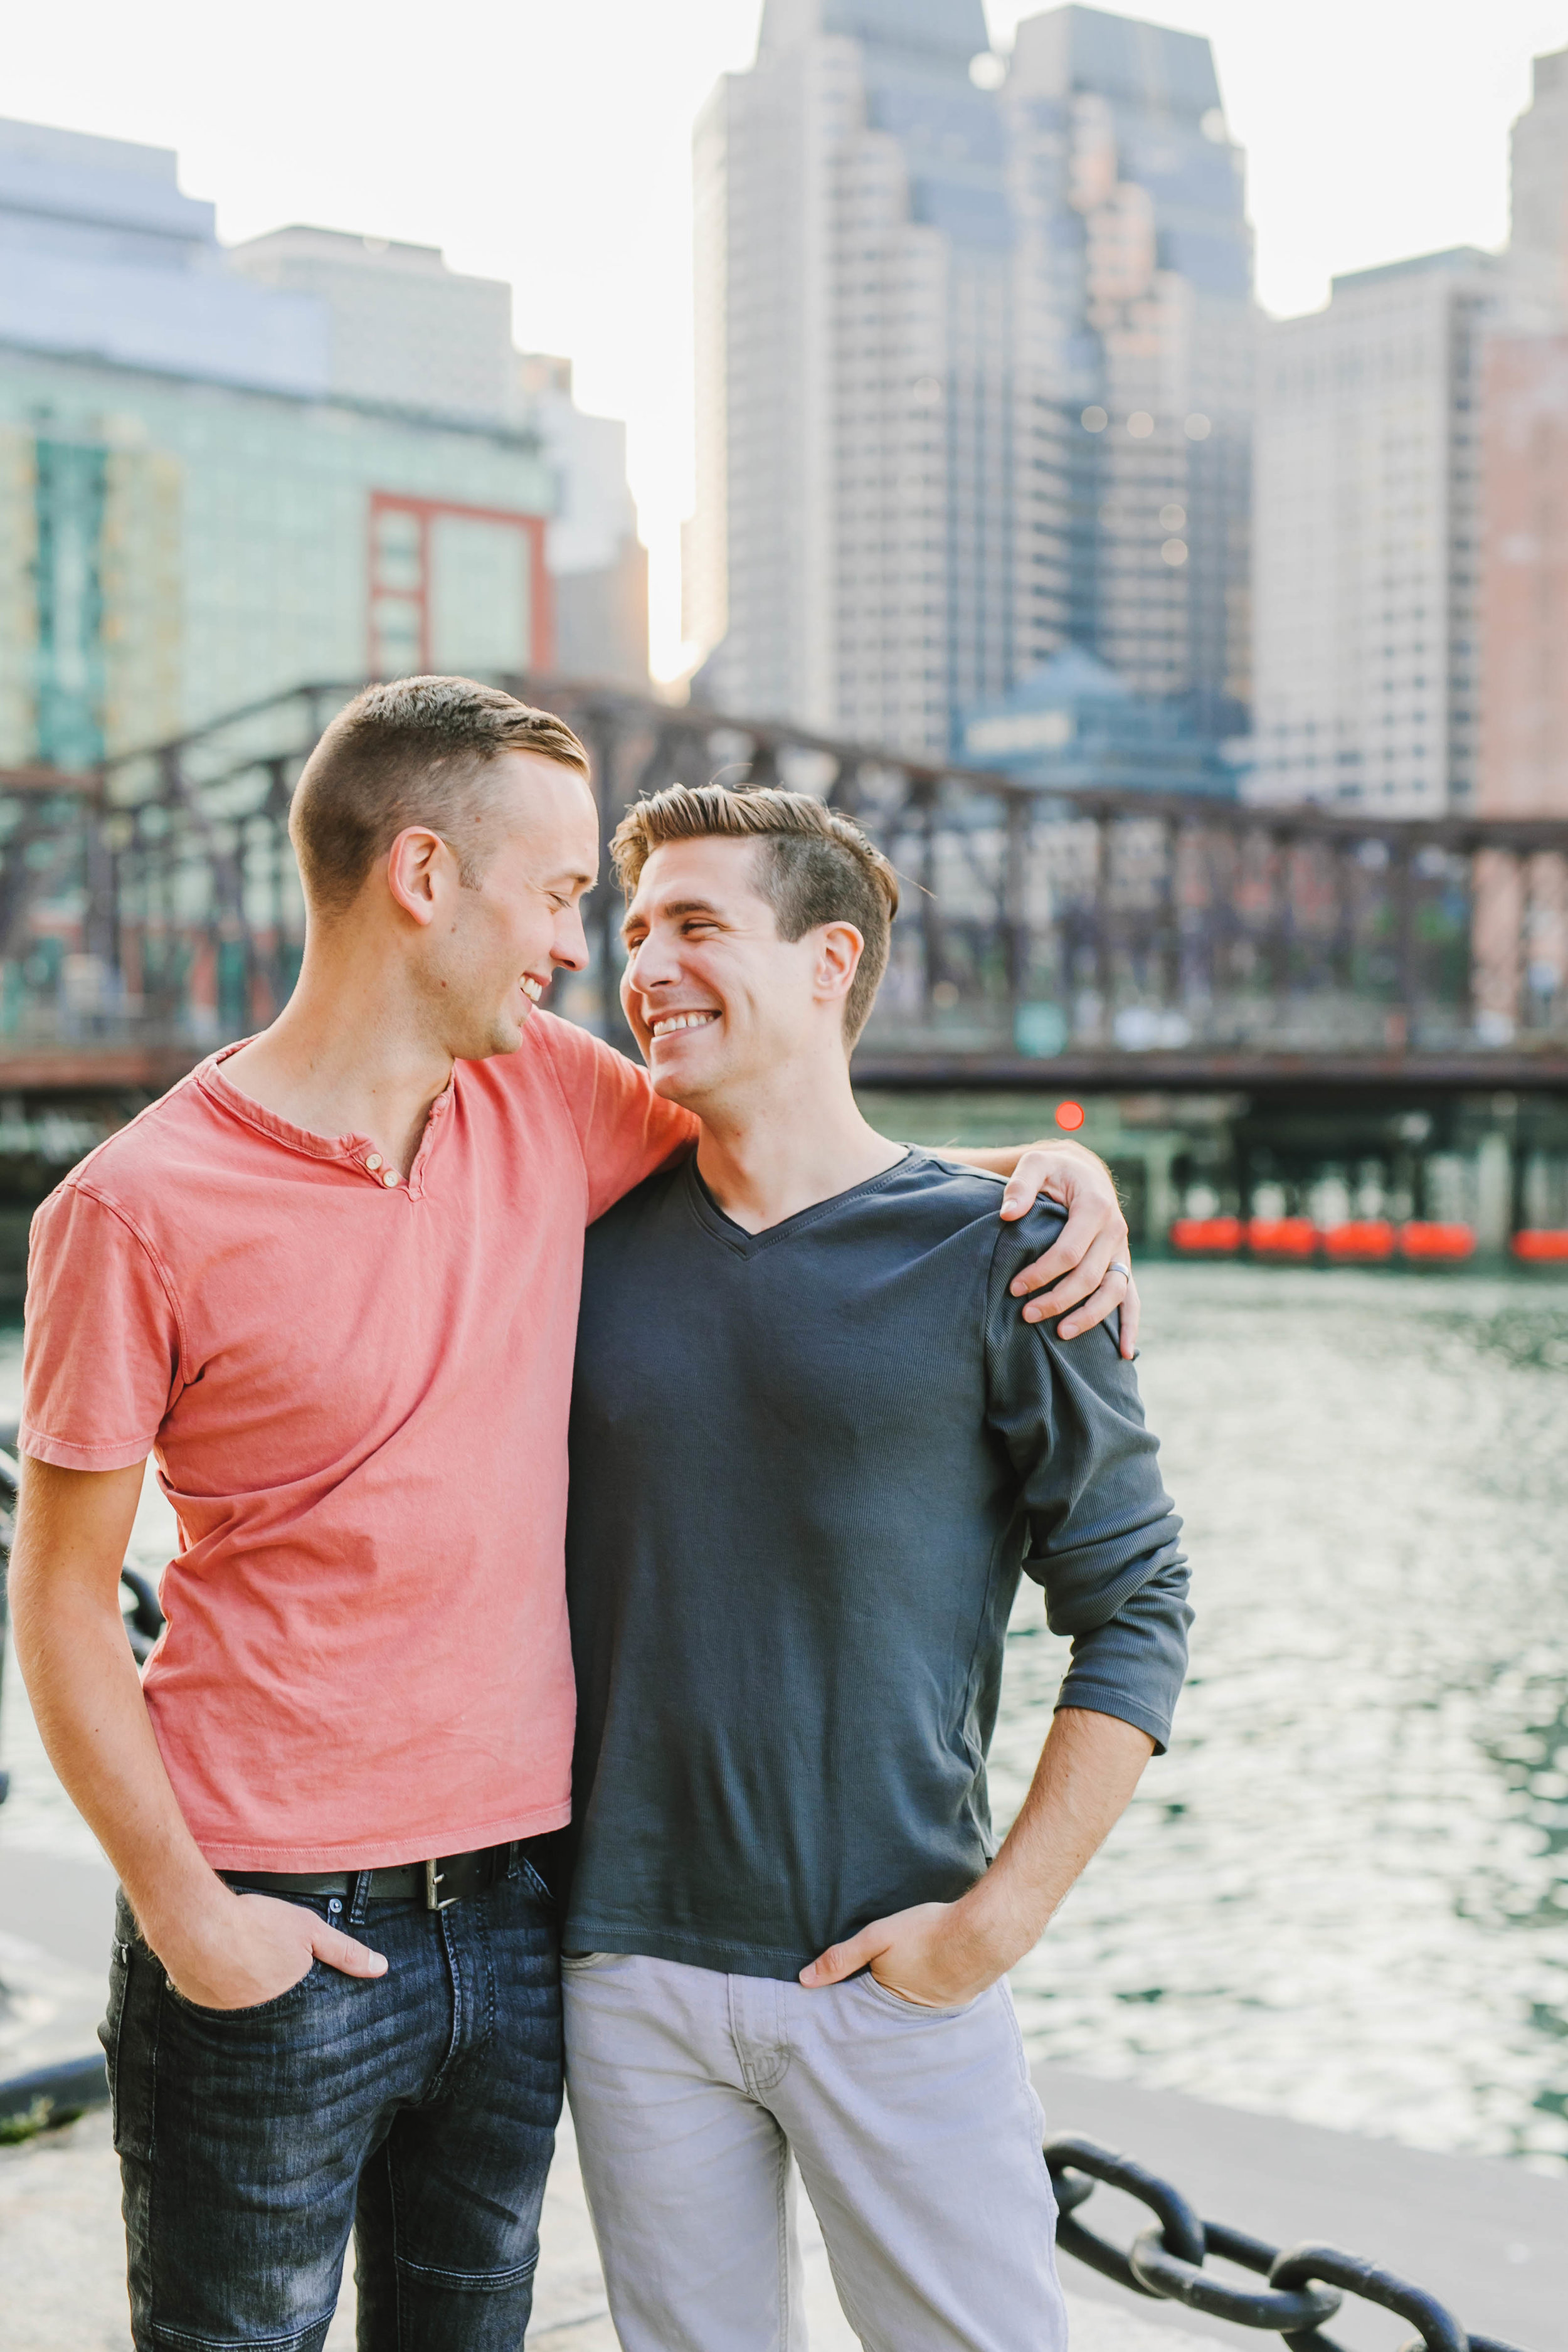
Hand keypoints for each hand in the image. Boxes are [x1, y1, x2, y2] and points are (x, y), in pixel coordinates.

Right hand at [157, 1889, 388, 2010]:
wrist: (195, 1924)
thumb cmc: (254, 1925)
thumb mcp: (309, 1931)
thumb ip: (344, 1953)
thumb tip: (380, 1968)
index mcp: (291, 2006)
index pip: (309, 2020)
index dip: (311, 2012)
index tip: (314, 2009)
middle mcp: (261, 2021)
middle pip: (278, 2020)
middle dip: (281, 2009)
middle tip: (274, 1981)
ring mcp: (228, 2021)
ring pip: (248, 2015)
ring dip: (251, 2001)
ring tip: (249, 1976)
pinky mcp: (203, 2011)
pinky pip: (220, 2008)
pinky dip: (224, 1994)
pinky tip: (224, 1974)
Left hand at [799, 1899, 1009, 2011]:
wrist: (985, 1931)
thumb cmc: (928, 1930)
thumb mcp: (878, 1937)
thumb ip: (842, 1957)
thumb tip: (804, 1980)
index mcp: (889, 2001)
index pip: (863, 2007)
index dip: (856, 1996)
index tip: (848, 1990)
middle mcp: (913, 2015)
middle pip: (889, 2007)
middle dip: (882, 1998)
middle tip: (881, 1978)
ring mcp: (940, 2009)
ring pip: (915, 2002)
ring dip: (911, 1992)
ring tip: (907, 1974)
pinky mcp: (961, 2000)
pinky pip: (939, 1997)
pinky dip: (934, 1987)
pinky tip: (935, 1969)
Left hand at [999, 1144, 1137, 1355]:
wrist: (1083, 1172)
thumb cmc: (1055, 1171)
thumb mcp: (1036, 1164)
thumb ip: (1021, 1185)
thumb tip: (1007, 1214)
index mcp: (1096, 1207)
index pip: (1069, 1251)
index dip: (1042, 1273)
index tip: (1014, 1288)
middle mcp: (1115, 1231)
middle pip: (1089, 1276)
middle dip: (1058, 1299)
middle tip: (1026, 1314)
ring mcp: (1121, 1251)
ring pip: (1113, 1292)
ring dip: (1090, 1317)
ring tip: (1061, 1334)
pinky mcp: (1122, 1265)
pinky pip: (1132, 1299)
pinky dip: (1130, 1326)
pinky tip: (1125, 1353)